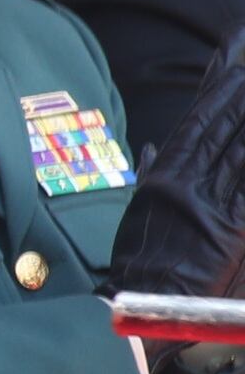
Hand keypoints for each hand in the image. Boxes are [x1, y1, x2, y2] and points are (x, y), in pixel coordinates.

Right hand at [113, 28, 244, 299]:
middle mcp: (186, 186)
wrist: (149, 301)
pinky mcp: (233, 228)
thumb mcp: (138, 212)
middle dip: (241, 101)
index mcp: (162, 180)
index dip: (216, 96)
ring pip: (240, 154)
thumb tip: (154, 148)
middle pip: (222, 132)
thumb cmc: (141, 261)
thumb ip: (152, 175)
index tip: (231, 72)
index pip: (195, 126)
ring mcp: (211, 205)